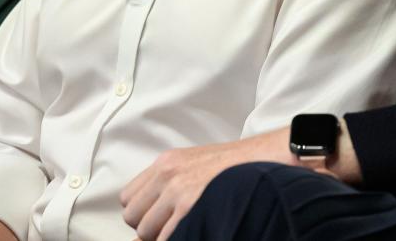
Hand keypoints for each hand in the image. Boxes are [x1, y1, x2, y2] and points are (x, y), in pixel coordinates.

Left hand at [120, 129, 294, 240]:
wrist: (267, 162)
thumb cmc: (237, 167)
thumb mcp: (196, 164)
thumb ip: (170, 183)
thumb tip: (149, 215)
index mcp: (166, 163)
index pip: (128, 198)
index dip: (141, 213)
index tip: (156, 218)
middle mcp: (167, 176)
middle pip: (134, 218)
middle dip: (149, 229)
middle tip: (172, 228)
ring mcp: (179, 194)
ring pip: (147, 233)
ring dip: (164, 236)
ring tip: (187, 229)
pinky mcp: (190, 210)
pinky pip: (169, 237)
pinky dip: (179, 238)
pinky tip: (197, 231)